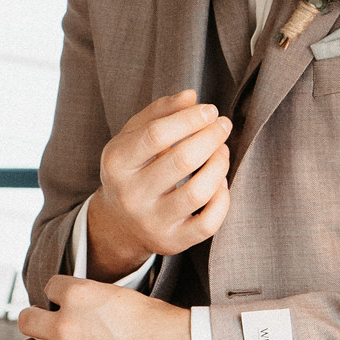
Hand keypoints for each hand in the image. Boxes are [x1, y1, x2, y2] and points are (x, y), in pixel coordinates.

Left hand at [14, 278, 193, 339]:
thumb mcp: (122, 295)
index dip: (56, 297)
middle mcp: (66, 325)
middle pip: (26, 320)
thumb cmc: (160, 325)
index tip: (63, 307)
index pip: (49, 287)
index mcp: (79, 295)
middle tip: (45, 333)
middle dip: (35, 325)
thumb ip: (94, 300)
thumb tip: (82, 308)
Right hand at [85, 88, 231, 277]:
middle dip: (211, 136)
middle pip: (182, 160)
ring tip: (222, 150)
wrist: (119, 223)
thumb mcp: (134, 135)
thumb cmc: (134, 168)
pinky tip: (219, 183)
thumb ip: (161, 111)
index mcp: (116, 164)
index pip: (156, 134)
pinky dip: (223, 198)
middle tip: (223, 126)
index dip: (190, 118)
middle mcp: (130, 196)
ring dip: (220, 164)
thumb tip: (192, 96)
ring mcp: (152, 223)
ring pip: (198, 192)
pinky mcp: (172, 243)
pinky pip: (208, 222)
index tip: (210, 110)